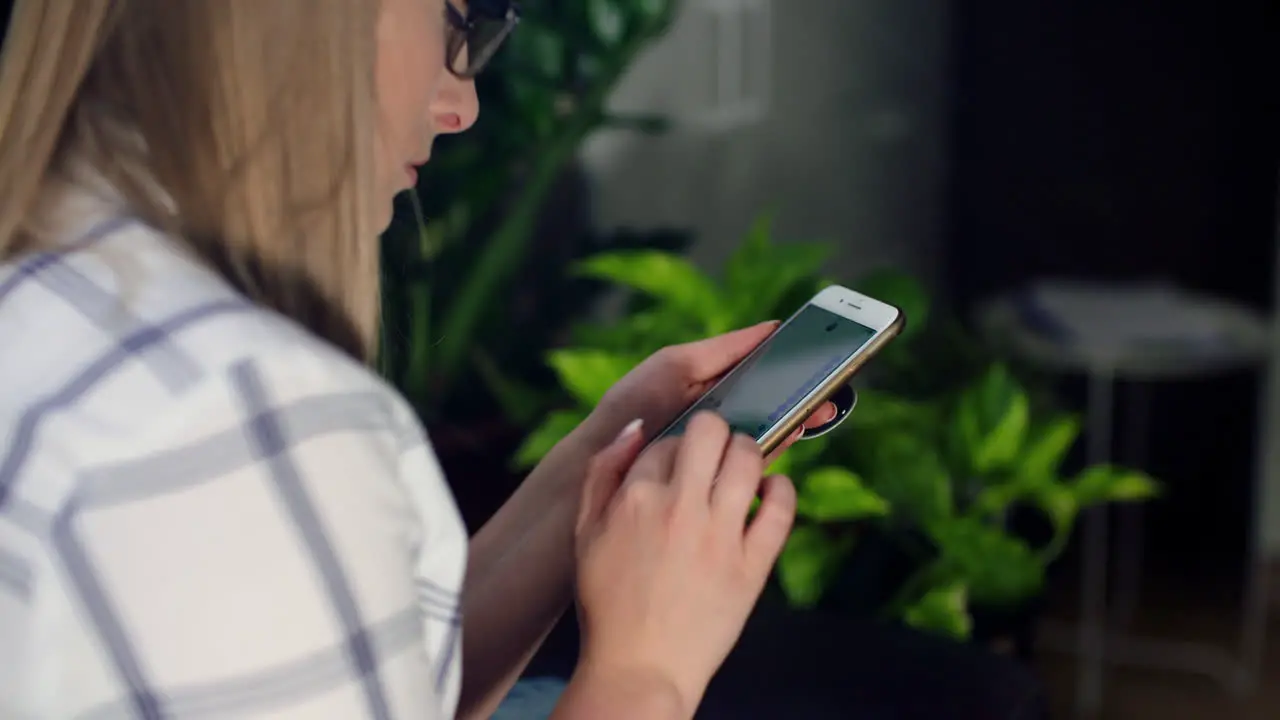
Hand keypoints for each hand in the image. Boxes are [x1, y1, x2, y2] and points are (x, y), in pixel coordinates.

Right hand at [570, 411, 795, 715]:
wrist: (638, 668)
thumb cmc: (608, 603)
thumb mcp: (585, 533)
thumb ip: (601, 473)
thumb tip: (635, 429)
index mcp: (635, 498)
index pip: (666, 441)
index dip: (673, 448)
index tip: (680, 466)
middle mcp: (679, 508)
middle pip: (710, 431)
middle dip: (715, 431)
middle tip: (716, 451)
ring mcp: (719, 536)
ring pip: (749, 459)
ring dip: (749, 452)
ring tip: (744, 467)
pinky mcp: (751, 566)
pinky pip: (781, 509)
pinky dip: (782, 489)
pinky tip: (771, 491)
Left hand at [584, 322, 838, 465]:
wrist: (601, 461)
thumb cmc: (634, 408)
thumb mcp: (677, 368)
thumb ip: (723, 350)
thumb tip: (771, 328)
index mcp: (709, 385)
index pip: (759, 369)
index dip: (789, 363)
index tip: (821, 350)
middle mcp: (717, 416)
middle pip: (771, 400)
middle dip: (802, 393)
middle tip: (834, 385)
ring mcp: (718, 446)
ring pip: (770, 427)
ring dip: (798, 417)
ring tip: (823, 407)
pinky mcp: (717, 474)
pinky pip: (755, 457)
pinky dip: (778, 443)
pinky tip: (797, 430)